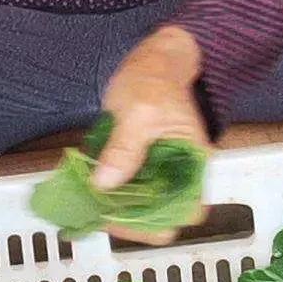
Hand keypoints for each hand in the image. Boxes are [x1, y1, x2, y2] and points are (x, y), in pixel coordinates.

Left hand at [96, 24, 211, 243]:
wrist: (154, 58)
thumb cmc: (155, 77)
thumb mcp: (139, 111)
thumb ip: (124, 149)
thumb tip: (105, 185)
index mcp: (194, 165)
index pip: (186, 212)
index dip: (157, 223)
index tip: (123, 217)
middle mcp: (181, 175)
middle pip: (161, 217)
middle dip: (129, 219)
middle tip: (96, 211)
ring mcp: (162, 173)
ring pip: (142, 207)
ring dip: (116, 209)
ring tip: (89, 202)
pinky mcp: (144, 166)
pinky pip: (129, 189)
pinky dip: (110, 192)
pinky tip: (90, 187)